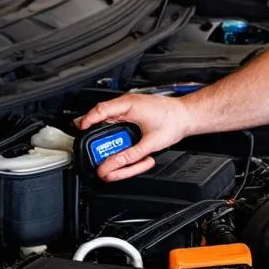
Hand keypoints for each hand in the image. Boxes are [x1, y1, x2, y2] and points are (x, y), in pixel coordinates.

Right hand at [74, 93, 191, 180]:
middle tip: (94, 149)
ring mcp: (129, 107)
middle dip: (96, 133)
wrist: (187, 115)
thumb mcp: (151, 144)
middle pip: (101, 116)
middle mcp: (127, 103)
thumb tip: (112, 165)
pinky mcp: (133, 112)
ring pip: (108, 119)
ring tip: (107, 149)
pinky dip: (114, 131)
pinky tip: (119, 141)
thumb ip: (130, 156)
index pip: (100, 110)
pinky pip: (116, 120)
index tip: (80, 132)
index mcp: (129, 105)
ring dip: (106, 133)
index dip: (87, 121)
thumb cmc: (174, 121)